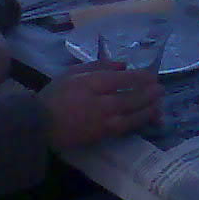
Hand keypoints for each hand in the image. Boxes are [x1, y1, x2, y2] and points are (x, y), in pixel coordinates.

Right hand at [40, 62, 163, 149]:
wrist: (38, 124)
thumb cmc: (54, 95)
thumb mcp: (72, 72)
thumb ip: (98, 66)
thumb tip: (122, 64)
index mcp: (90, 84)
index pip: (121, 79)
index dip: (139, 78)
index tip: (151, 76)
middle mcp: (98, 103)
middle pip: (129, 98)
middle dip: (147, 94)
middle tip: (161, 89)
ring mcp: (100, 121)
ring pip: (129, 116)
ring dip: (146, 110)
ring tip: (159, 105)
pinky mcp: (99, 136)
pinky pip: (123, 129)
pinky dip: (137, 123)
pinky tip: (146, 119)